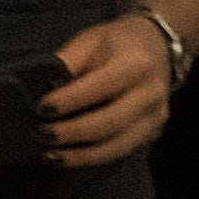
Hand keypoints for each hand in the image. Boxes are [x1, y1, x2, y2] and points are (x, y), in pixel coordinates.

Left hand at [40, 14, 177, 167]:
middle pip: (110, 122)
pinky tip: (68, 157)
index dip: (69, 100)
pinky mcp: (153, 132)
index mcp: (136, 64)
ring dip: (81, 154)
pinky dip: (92, 158)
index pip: (101, 87)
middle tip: (42, 135)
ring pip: (117, 145)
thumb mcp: (89, 40)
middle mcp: (151, 93)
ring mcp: (156, 116)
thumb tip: (41, 90)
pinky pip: (121, 151)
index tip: (41, 108)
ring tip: (50, 155)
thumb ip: (67, 63)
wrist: (157, 48)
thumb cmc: (117, 42)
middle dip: (72, 132)